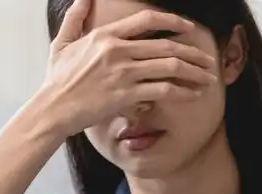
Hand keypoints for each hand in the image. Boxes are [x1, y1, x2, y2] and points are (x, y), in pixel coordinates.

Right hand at [34, 0, 218, 137]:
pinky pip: (164, 89)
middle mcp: (118, 50)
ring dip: (194, 72)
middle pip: (167, 45)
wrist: (53, 108)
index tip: (189, 28)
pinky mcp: (127, 94)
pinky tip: (192, 94)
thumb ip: (75, 17)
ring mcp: (124, 72)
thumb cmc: (57, 80)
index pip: (147, 20)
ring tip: (207, 78)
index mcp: (106, 35)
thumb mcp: (62, 43)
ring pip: (170, 66)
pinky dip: (183, 91)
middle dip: (192, 52)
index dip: (173, 21)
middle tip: (207, 59)